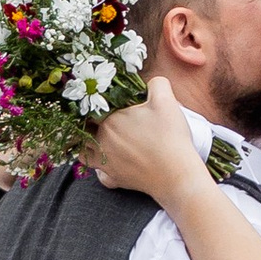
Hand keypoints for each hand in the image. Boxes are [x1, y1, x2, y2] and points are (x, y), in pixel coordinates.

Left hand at [91, 76, 210, 204]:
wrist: (176, 174)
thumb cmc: (171, 137)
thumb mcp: (167, 101)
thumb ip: (156, 83)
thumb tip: (151, 81)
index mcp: (110, 119)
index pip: (90, 106)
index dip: (94, 101)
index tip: (102, 100)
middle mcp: (102, 140)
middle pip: (84, 126)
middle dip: (89, 120)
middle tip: (100, 115)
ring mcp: (105, 161)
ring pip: (84, 149)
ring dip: (87, 141)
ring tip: (98, 136)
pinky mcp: (112, 177)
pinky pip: (96, 170)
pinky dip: (98, 165)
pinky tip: (108, 159)